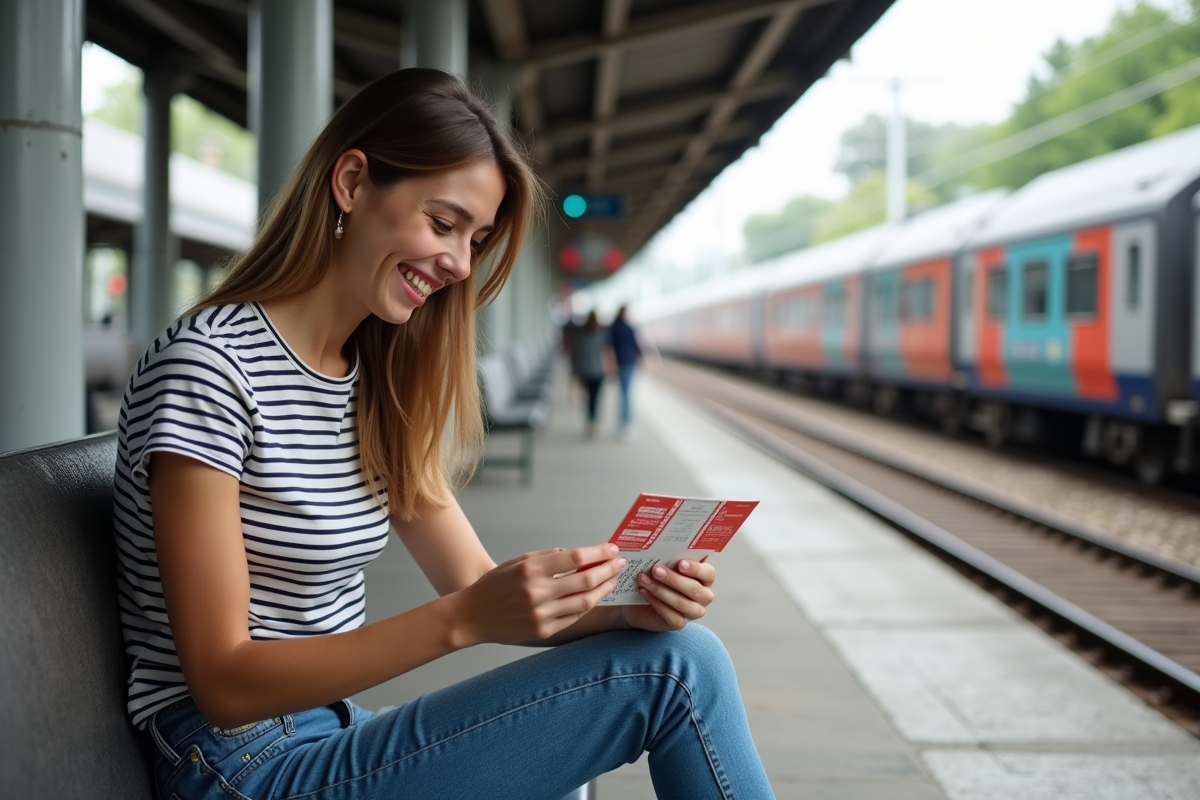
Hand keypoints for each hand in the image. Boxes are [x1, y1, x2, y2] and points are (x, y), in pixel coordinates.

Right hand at [448, 544, 626, 645]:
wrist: (473, 615)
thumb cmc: (495, 585)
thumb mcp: (518, 561)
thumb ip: (548, 557)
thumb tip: (578, 555)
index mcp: (531, 570)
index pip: (576, 558)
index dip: (599, 553)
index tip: (612, 549)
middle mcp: (537, 592)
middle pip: (585, 580)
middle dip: (608, 570)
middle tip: (619, 563)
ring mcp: (541, 615)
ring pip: (585, 602)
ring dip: (603, 589)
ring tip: (613, 580)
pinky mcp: (543, 631)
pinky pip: (574, 618)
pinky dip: (587, 605)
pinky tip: (594, 596)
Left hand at [621, 558, 715, 632]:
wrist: (636, 599)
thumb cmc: (655, 576)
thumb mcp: (662, 562)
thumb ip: (668, 554)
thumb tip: (664, 543)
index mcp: (703, 577)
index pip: (709, 573)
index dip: (696, 569)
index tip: (680, 563)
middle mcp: (702, 595)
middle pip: (695, 589)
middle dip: (674, 579)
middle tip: (656, 569)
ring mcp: (691, 611)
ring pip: (683, 604)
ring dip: (662, 591)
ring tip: (644, 579)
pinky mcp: (678, 623)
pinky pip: (672, 617)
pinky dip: (657, 603)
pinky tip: (644, 592)